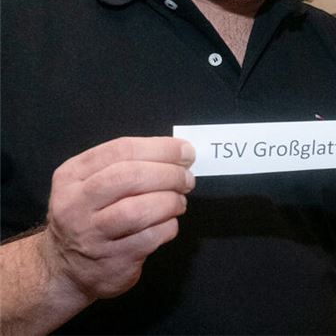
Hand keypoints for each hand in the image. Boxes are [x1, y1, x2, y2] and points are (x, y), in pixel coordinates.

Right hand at [41, 137, 194, 299]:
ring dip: (170, 201)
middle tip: (187, 179)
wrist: (67, 268)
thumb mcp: (91, 183)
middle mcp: (75, 204)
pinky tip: (168, 223)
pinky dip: (169, 226)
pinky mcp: (111, 260)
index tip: (185, 152)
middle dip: (169, 174)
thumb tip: (178, 154)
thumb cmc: (91, 216)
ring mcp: (91, 235)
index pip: (121, 150)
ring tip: (178, 202)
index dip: (161, 148)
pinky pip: (150, 237)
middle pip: (130, 177)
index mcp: (72, 175)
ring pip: (139, 209)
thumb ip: (129, 164)